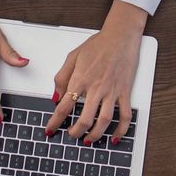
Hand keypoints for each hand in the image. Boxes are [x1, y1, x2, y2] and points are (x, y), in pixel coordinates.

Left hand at [44, 0, 144, 143]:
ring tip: (88, 140)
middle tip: (71, 135)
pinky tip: (114, 137)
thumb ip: (62, 77)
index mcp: (80, 79)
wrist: (120, 35)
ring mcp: (112, 91)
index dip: (55, 122)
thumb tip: (55, 97)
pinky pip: (125, 115)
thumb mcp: (73, 56)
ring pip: (104, 121)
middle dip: (75, 132)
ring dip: (95, 135)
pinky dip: (121, 129)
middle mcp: (96, 87)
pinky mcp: (124, 91)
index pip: (63, 106)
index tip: (50, 130)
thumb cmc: (98, 44)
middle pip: (84, 118)